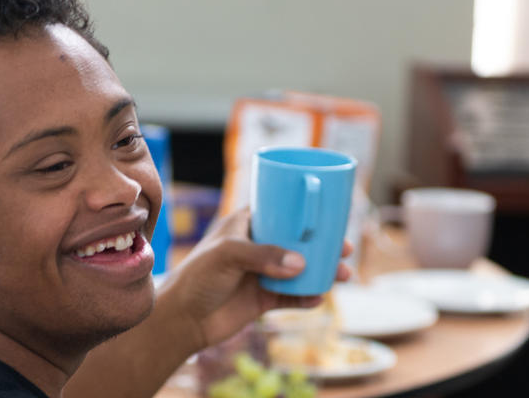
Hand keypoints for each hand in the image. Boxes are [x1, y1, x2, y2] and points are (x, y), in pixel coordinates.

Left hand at [155, 209, 351, 351]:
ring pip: (301, 270)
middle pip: (299, 241)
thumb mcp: (227, 255)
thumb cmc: (197, 276)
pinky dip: (309, 297)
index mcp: (247, 224)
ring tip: (342, 275)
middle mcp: (258, 247)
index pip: (281, 209)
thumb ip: (263, 255)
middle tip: (345, 248)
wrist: (182, 319)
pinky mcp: (264, 300)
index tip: (332, 212)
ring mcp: (263, 274)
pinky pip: (294, 298)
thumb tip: (301, 264)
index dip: (307, 211)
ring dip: (323, 272)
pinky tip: (318, 297)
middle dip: (325, 244)